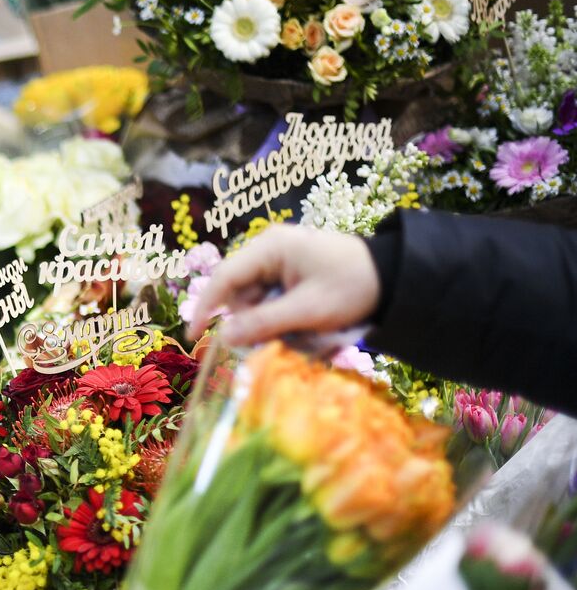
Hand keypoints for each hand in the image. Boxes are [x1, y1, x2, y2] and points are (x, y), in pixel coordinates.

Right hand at [187, 225, 380, 345]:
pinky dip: (281, 319)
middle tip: (278, 341)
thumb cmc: (354, 286)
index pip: (224, 278)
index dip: (205, 308)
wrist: (396, 277)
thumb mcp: (308, 310)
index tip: (194, 338)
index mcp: (270, 248)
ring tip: (300, 334)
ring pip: (255, 302)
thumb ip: (263, 323)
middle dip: (252, 322)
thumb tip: (223, 338)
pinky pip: (271, 301)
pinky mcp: (290, 274)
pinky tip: (302, 326)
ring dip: (270, 324)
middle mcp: (269, 250)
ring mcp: (280, 262)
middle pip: (240, 294)